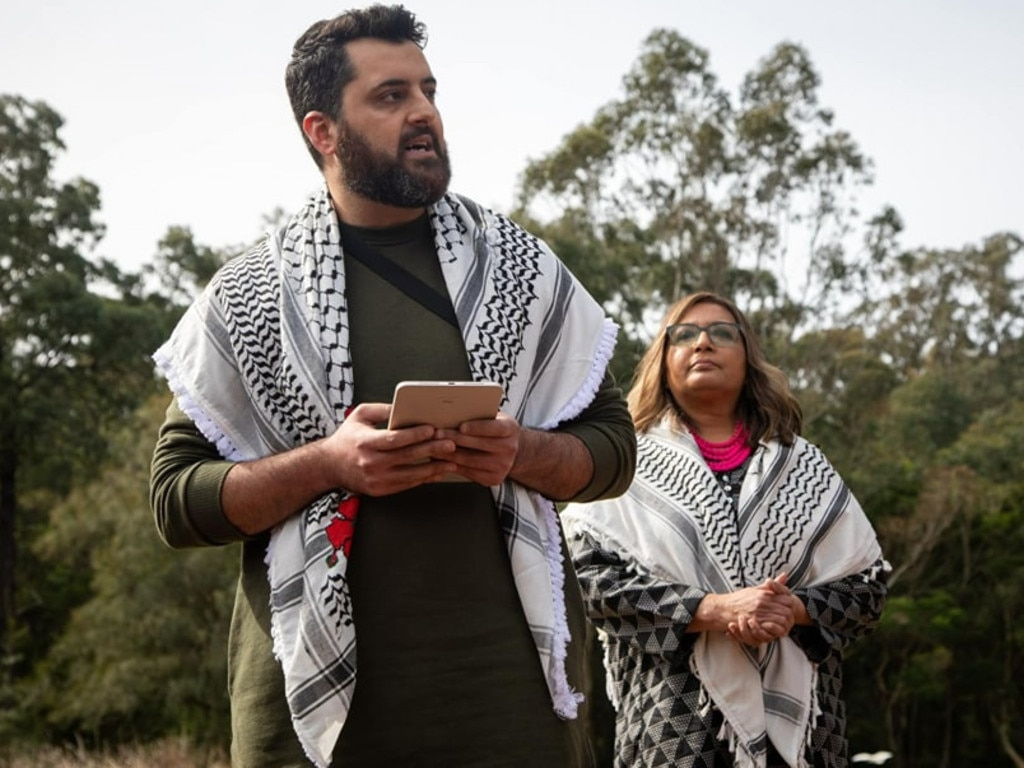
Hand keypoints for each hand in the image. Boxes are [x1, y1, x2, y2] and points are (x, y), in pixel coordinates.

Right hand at [324, 402, 459, 495]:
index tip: (432, 429)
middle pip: (407, 456)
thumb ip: (382, 409)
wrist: (328, 467)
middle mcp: (370, 463)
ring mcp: (376, 479)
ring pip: (411, 474)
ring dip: (434, 468)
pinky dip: (424, 478)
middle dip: (432, 449)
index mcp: (365, 442)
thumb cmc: (347, 438)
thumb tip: (405, 407)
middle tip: (450, 444)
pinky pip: (407, 484)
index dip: (416, 435)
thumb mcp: (360, 415)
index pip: (395, 439)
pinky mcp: (380, 490)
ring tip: (451, 461)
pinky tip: (437, 472)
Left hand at [433, 412, 519, 485]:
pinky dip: (452, 465)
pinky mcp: (493, 478)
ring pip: (470, 460)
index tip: (461, 426)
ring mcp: (502, 466)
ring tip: (434, 446)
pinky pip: (468, 472)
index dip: (477, 427)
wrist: (515, 452)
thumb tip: (454, 412)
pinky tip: (442, 459)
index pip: (494, 428)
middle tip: (438, 434)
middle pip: (479, 445)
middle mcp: (509, 448)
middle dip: (455, 439)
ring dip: (449, 454)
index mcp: (511, 429)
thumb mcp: (496, 418)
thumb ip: (481, 416)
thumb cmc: (498, 431)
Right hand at [695, 575, 795, 646]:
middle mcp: (763, 602)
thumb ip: (772, 585)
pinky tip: (775, 629)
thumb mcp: (755, 589)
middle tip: (788, 619)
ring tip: (782, 625)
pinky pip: (771, 628)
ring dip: (784, 624)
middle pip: (786, 610)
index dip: (790, 604)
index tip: (788, 608)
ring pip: (781, 619)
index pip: (787, 599)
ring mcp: (759, 613)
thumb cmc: (737, 599)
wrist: (722, 609)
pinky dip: (776, 630)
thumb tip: (785, 575)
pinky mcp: (754, 623)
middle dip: (789, 615)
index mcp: (764, 593)